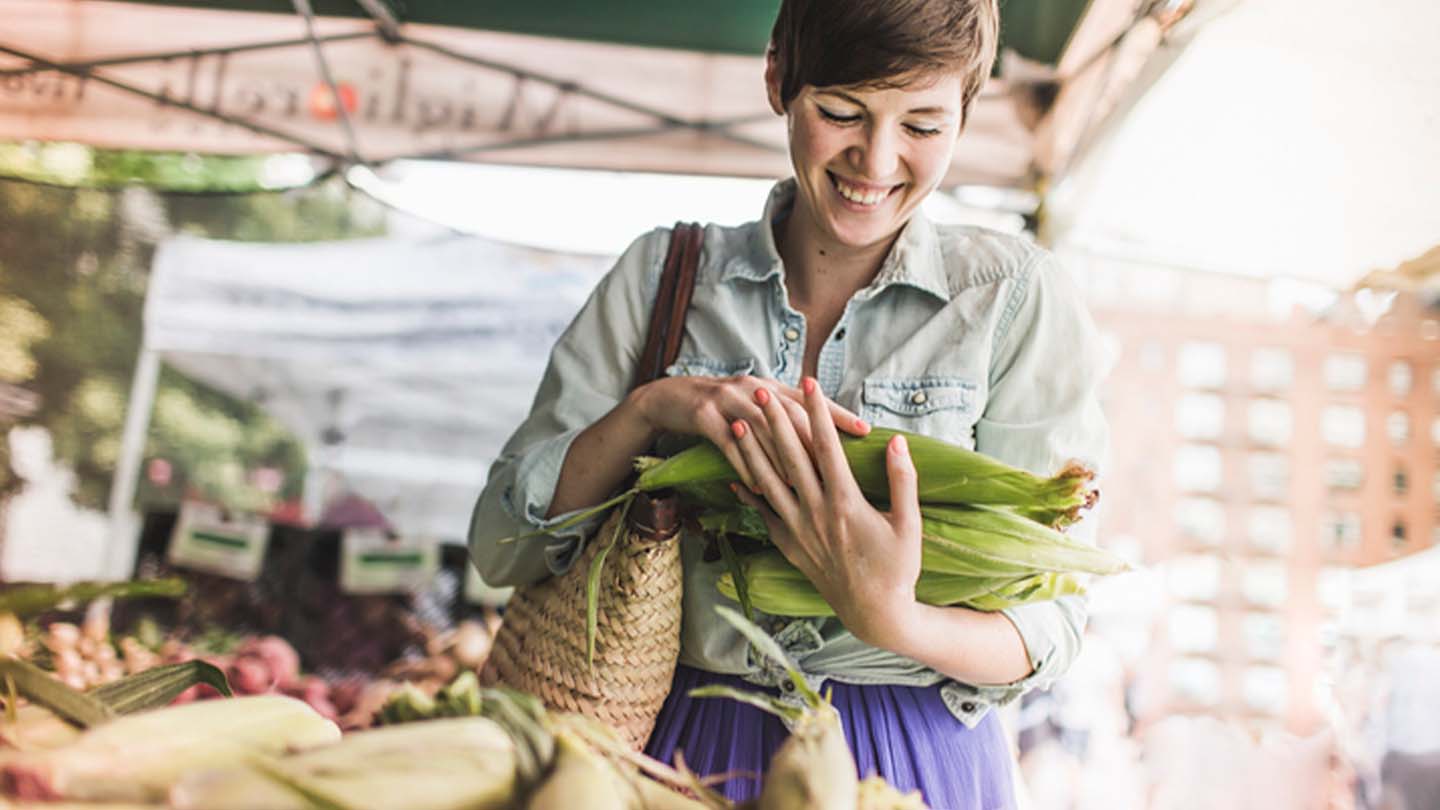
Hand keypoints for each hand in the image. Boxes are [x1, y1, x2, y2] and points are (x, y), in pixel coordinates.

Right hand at [629, 374, 868, 490]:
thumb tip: (823, 438)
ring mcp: (727, 400)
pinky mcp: (704, 416)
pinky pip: (729, 444)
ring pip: (762, 430)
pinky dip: (746, 465)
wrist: (669, 397)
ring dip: (782, 458)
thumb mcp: (753, 403)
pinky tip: (761, 486)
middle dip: (816, 438)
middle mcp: (753, 387)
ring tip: (805, 484)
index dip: (838, 413)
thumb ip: (782, 415)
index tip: (866, 429)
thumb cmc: (721, 408)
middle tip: (839, 465)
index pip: (810, 400)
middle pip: (790, 413)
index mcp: (770, 385)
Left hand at [729, 377, 922, 647]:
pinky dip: (747, 493)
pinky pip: (763, 514)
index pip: (827, 446)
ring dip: (752, 451)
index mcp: (846, 503)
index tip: (809, 385)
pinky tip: (733, 474)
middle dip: (775, 421)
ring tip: (739, 423)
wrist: (874, 613)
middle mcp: (816, 512)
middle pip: (790, 457)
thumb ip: (903, 479)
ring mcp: (798, 529)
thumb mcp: (909, 523)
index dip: (817, 413)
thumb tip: (897, 440)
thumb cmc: (898, 568)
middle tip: (761, 392)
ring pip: (769, 482)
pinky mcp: (789, 545)